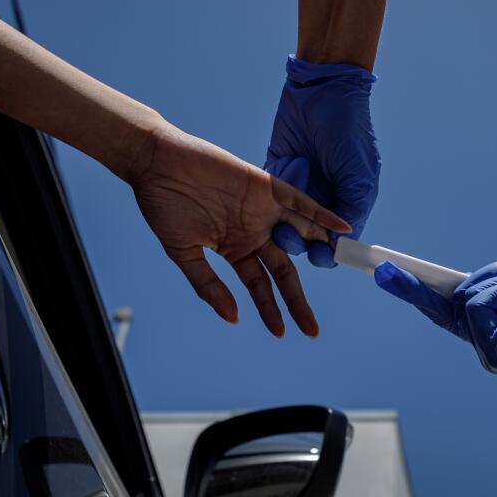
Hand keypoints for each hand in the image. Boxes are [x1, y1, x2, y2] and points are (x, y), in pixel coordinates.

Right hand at [126, 120, 350, 336]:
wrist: (157, 163)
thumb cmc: (163, 206)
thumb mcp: (183, 252)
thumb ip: (207, 284)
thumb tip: (233, 317)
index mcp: (234, 250)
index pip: (260, 286)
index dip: (270, 309)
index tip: (280, 333)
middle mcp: (253, 233)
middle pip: (283, 271)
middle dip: (296, 301)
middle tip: (311, 329)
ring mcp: (262, 210)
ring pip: (298, 236)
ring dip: (319, 253)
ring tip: (339, 274)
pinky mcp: (265, 186)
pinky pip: (299, 201)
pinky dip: (320, 214)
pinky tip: (339, 228)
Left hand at [266, 55, 379, 266]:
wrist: (323, 88)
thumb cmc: (349, 129)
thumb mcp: (358, 171)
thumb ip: (352, 205)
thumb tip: (345, 239)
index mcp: (346, 202)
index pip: (335, 241)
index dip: (328, 253)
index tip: (320, 254)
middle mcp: (321, 200)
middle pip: (306, 237)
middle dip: (299, 242)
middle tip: (289, 238)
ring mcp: (297, 188)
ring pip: (284, 222)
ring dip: (281, 226)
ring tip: (277, 225)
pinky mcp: (276, 173)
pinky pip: (269, 195)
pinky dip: (271, 196)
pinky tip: (282, 180)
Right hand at [374, 260, 496, 340]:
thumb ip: (489, 287)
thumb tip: (465, 292)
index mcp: (489, 332)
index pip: (443, 309)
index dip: (412, 291)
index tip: (382, 272)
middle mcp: (485, 347)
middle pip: (453, 299)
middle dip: (458, 281)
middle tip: (397, 269)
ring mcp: (488, 352)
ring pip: (471, 294)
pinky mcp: (495, 351)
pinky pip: (482, 300)